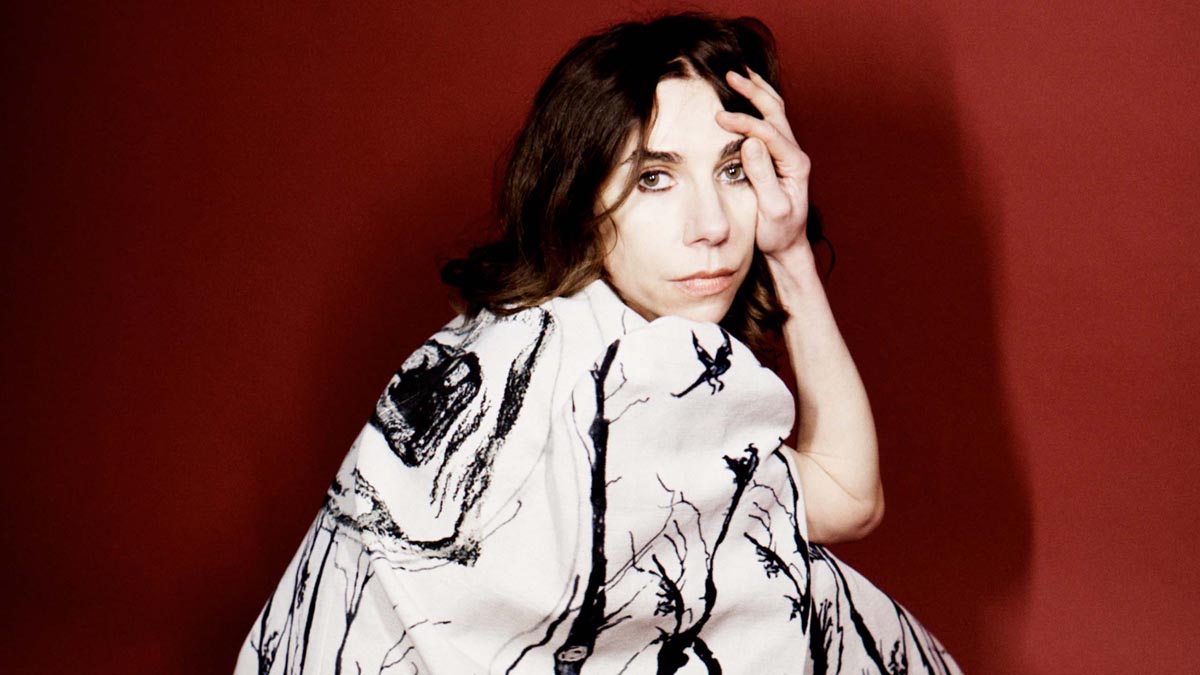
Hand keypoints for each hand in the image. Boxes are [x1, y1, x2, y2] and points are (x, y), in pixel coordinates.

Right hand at [716, 70, 811, 257]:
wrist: (786, 246)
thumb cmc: (778, 233)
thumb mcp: (771, 209)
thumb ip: (763, 177)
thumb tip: (751, 142)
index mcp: (795, 165)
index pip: (767, 133)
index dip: (743, 122)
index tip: (718, 118)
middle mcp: (795, 154)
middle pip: (775, 112)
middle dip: (752, 92)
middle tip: (731, 75)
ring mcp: (787, 154)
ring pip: (775, 112)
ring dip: (757, 91)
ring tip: (740, 73)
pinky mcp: (778, 157)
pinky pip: (770, 122)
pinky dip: (758, 104)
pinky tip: (746, 95)